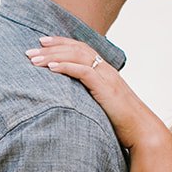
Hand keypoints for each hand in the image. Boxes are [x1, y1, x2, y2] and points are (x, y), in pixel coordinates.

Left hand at [25, 37, 166, 148]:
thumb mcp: (103, 103)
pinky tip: (51, 68)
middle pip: (76, 49)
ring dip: (53, 56)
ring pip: (77, 57)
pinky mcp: (106, 88)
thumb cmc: (121, 121)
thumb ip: (90, 95)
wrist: (142, 130)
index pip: (80, 48)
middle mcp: (106, 69)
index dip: (61, 42)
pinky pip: (84, 72)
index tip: (42, 41)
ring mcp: (107, 77)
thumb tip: (72, 98)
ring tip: (34, 59)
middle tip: (29, 50)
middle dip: (51, 48)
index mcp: (104, 71)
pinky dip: (66, 67)